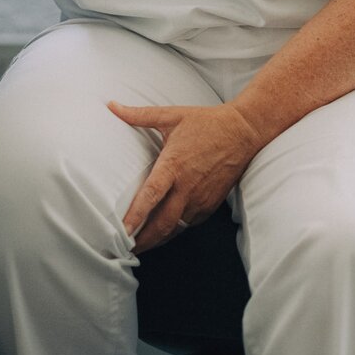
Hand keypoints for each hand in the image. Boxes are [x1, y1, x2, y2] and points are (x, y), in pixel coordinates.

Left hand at [108, 101, 266, 251]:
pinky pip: (188, 223)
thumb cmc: (205, 122)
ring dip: (157, 239)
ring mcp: (201, 198)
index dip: (136, 215)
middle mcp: (187, 187)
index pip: (152, 195)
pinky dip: (174, 231)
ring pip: (176, 228)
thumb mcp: (171, 115)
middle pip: (163, 223)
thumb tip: (111, 105)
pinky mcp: (211, 204)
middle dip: (143, 240)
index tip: (122, 230)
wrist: (243, 132)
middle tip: (123, 249)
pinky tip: (161, 233)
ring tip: (138, 246)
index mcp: (174, 165)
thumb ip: (138, 115)